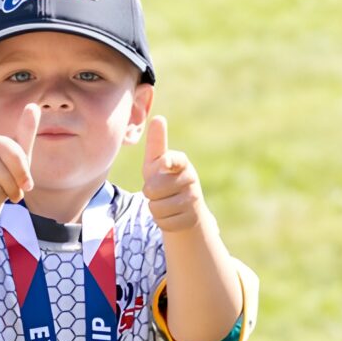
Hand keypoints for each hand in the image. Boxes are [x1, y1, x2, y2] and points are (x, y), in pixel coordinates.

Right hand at [0, 104, 39, 217]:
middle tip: (10, 190)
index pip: (17, 158)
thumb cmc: (5, 174)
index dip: (24, 175)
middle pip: (8, 177)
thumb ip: (26, 132)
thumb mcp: (20, 155)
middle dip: (13, 189)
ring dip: (0, 196)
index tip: (28, 185)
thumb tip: (33, 105)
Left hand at [142, 115, 208, 234]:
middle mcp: (190, 179)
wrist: (184, 208)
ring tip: (164, 202)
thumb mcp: (156, 163)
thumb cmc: (164, 179)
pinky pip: (163, 222)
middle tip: (158, 190)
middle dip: (148, 192)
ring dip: (154, 208)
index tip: (163, 162)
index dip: (166, 162)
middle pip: (153, 189)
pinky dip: (161, 221)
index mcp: (182, 162)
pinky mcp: (191, 218)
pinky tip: (171, 215)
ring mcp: (193, 199)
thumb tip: (158, 118)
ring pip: (157, 208)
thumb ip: (156, 145)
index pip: (174, 160)